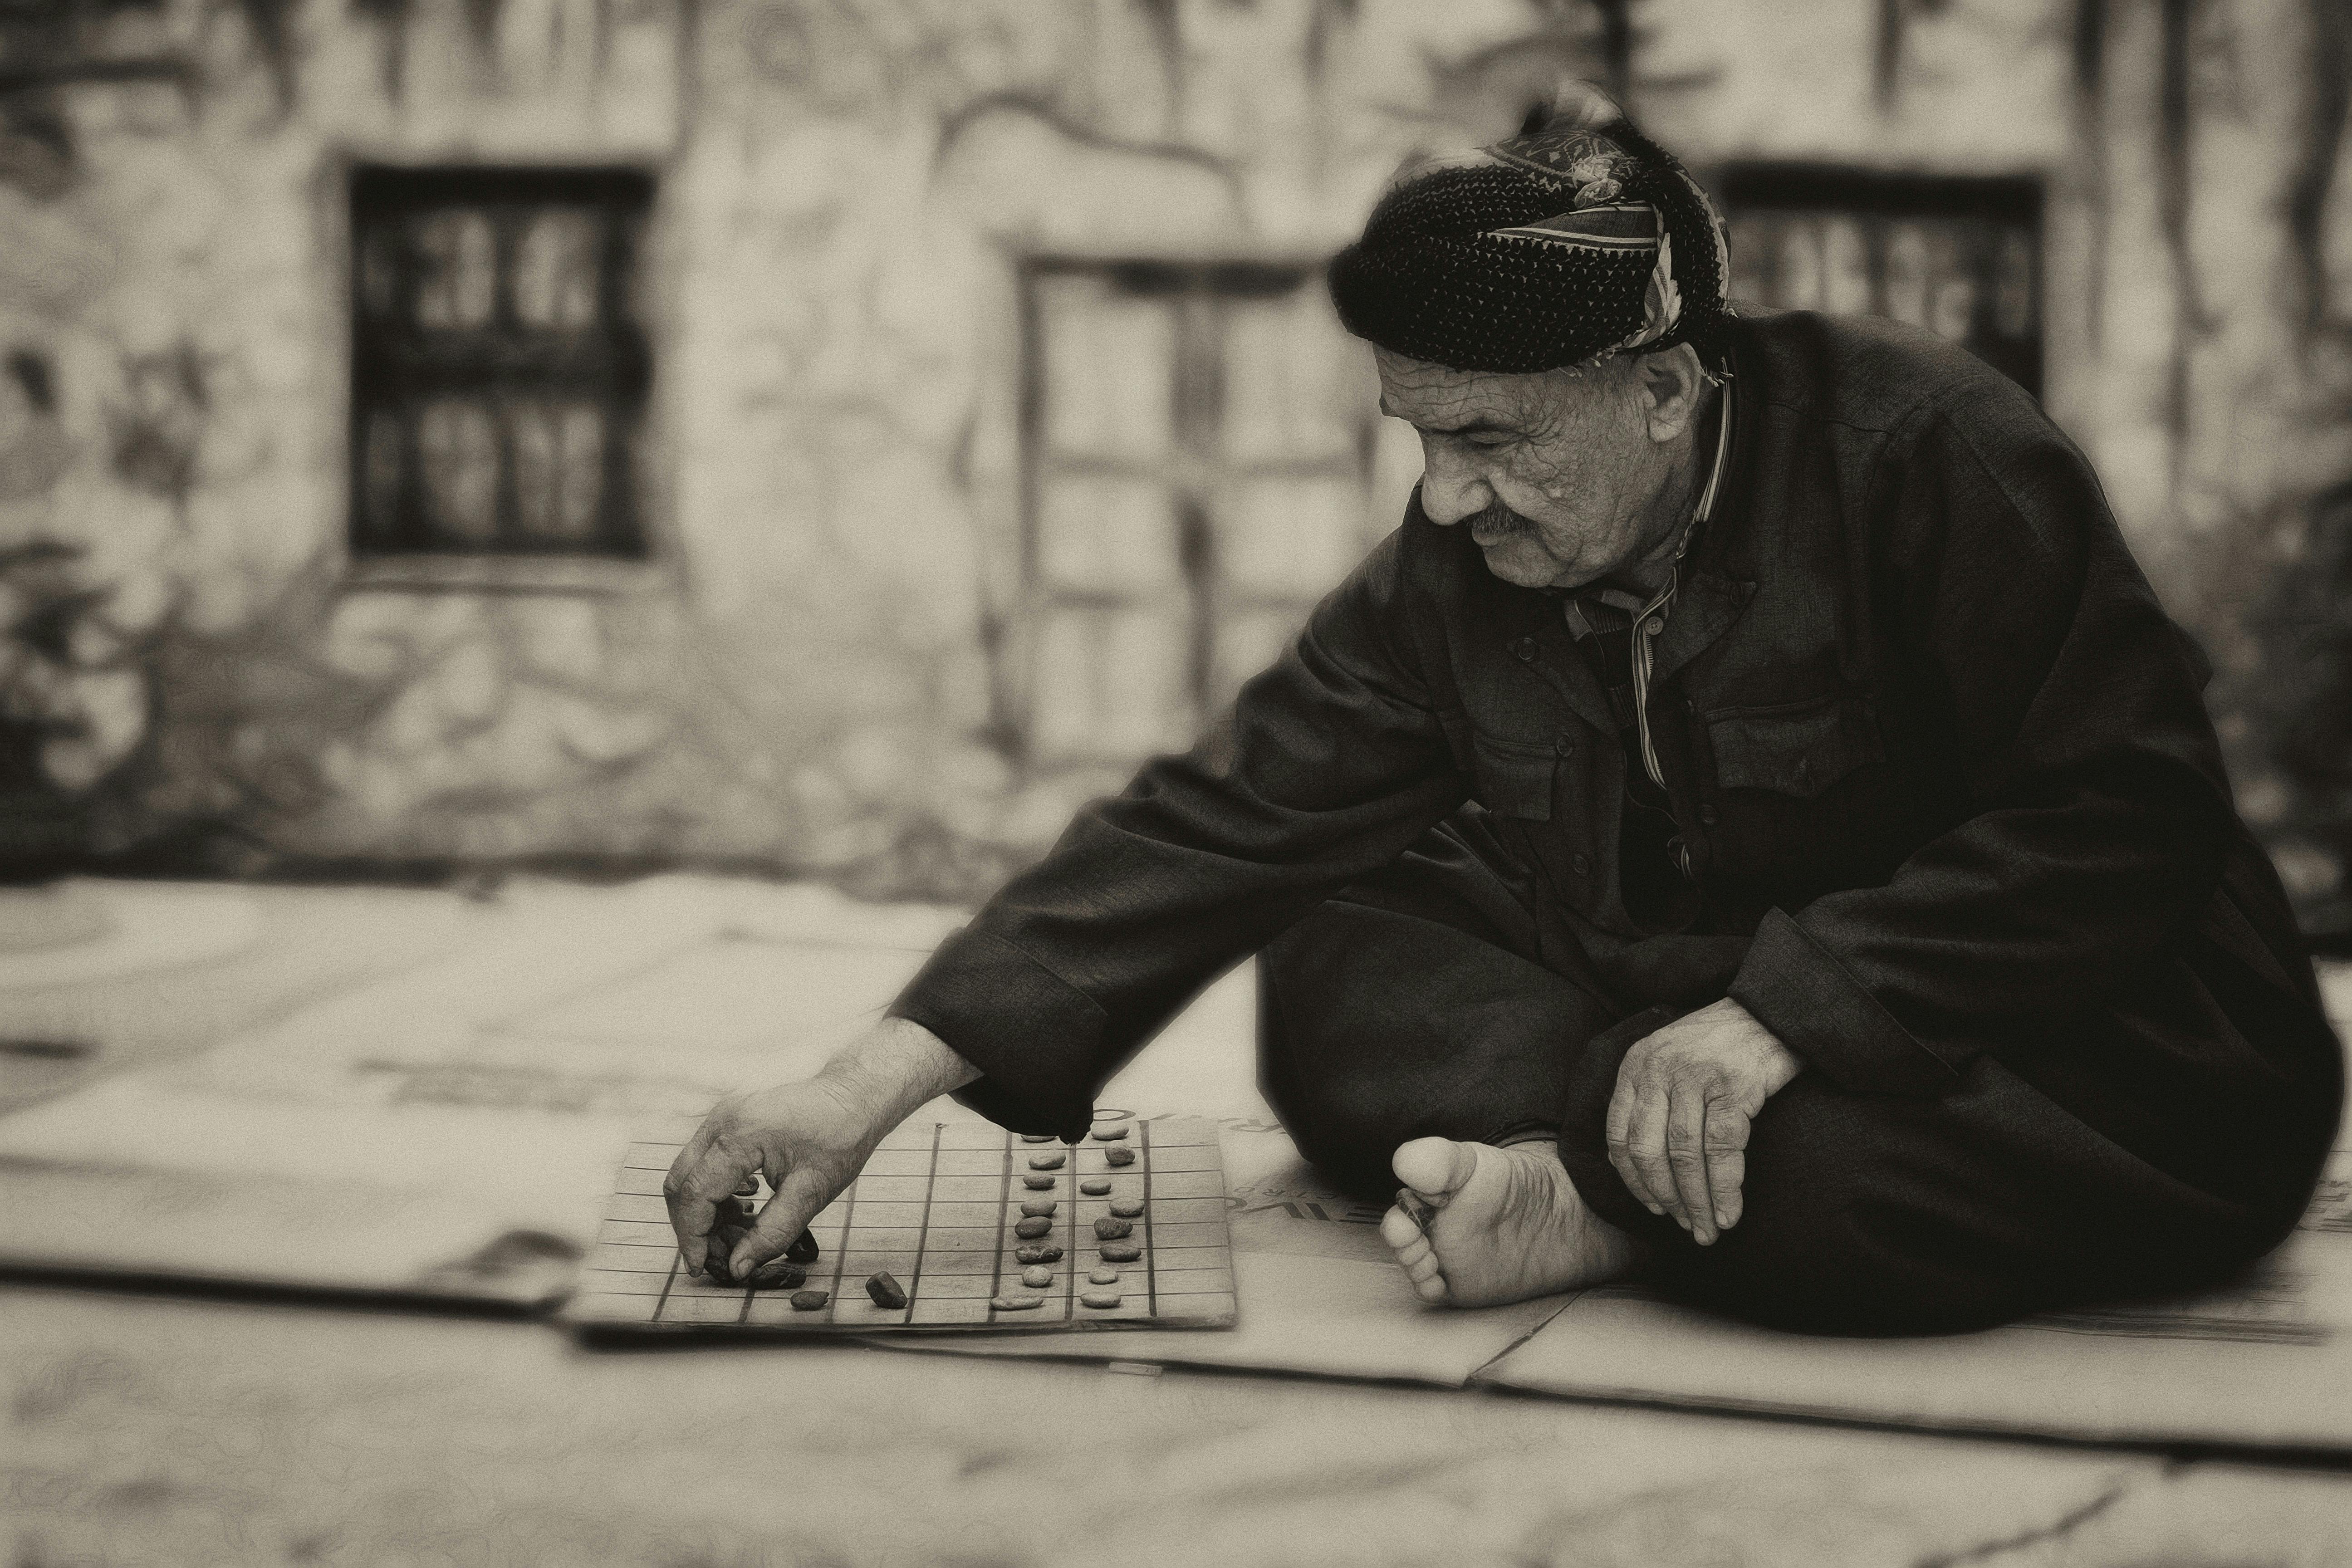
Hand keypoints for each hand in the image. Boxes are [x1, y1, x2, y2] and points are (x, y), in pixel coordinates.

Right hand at [664, 1017, 978, 1280]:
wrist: (854, 1095)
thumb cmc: (840, 1137)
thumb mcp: (812, 1192)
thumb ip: (772, 1233)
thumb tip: (737, 1268)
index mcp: (740, 1135)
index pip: (694, 1194)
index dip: (692, 1237)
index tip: (702, 1268)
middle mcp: (722, 1121)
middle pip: (681, 1184)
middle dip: (693, 1227)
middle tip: (719, 1257)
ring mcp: (722, 1117)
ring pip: (689, 1174)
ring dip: (704, 1211)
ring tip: (740, 1235)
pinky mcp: (729, 1120)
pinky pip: (704, 1162)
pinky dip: (714, 1192)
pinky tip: (746, 1207)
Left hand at [1604, 997, 1799, 1245]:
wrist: (1770, 1010)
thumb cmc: (1719, 1045)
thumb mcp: (1667, 1060)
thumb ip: (1647, 1101)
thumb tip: (1629, 1164)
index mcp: (1636, 1066)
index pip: (1620, 1135)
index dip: (1634, 1180)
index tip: (1653, 1207)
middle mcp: (1659, 1070)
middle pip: (1649, 1152)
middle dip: (1666, 1199)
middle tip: (1685, 1227)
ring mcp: (1695, 1077)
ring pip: (1685, 1157)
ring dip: (1697, 1202)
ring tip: (1708, 1230)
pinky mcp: (1733, 1087)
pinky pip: (1723, 1150)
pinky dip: (1725, 1189)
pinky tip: (1730, 1214)